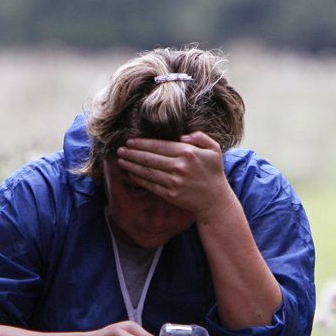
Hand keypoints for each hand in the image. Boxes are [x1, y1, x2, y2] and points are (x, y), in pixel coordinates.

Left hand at [116, 132, 235, 220]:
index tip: (130, 141)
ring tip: (121, 160)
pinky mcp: (170, 194)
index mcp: (188, 152)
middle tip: (120, 149)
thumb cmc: (213, 172)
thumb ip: (200, 137)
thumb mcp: (213, 149)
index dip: (142, 143)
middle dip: (132, 153)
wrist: (215, 200)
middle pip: (149, 158)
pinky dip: (138, 179)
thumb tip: (181, 136)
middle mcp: (179, 166)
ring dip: (131, 165)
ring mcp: (174, 181)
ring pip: (147, 171)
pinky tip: (130, 174)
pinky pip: (150, 185)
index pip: (159, 145)